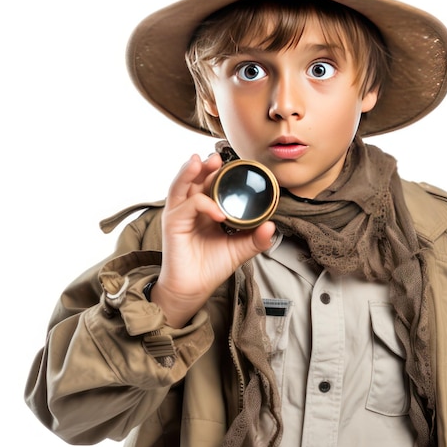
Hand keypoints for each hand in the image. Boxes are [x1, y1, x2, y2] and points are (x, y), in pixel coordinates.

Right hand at [152, 153, 274, 326]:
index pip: (210, 183)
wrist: (193, 289)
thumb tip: (272, 226)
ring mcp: (180, 215)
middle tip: (217, 156)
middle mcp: (190, 208)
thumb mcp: (239, 249)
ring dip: (191, 172)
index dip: (219, 172)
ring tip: (203, 161)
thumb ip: (256, 239)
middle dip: (205, 165)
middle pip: (194, 179)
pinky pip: (187, 206)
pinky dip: (203, 204)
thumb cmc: (211, 267)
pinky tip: (218, 212)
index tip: (235, 163)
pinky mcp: (173, 224)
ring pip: (182, 185)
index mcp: (205, 210)